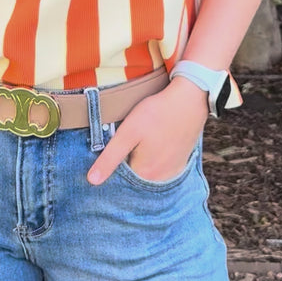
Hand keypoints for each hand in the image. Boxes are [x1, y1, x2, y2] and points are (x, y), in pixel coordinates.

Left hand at [87, 78, 208, 185]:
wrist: (189, 100)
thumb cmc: (157, 113)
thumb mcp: (128, 132)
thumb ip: (110, 158)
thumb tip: (92, 181)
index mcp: (144, 174)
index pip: (119, 178)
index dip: (113, 162)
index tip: (118, 145)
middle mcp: (160, 179)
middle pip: (134, 177)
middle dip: (127, 162)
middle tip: (133, 139)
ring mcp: (172, 172)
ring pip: (148, 173)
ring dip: (141, 162)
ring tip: (143, 140)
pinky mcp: (180, 164)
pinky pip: (161, 169)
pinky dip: (155, 161)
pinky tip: (154, 144)